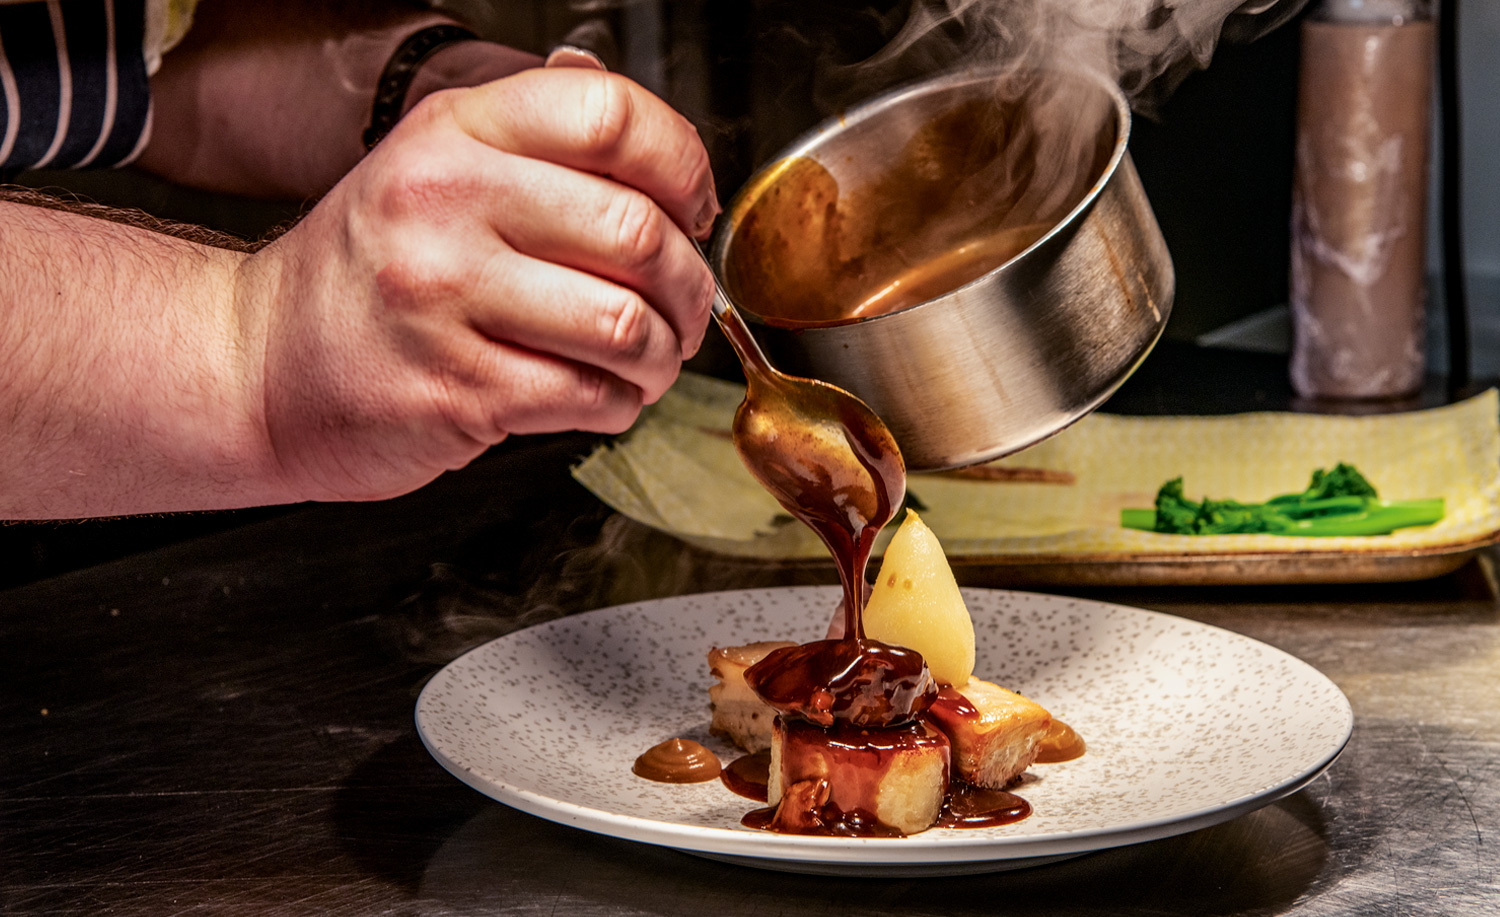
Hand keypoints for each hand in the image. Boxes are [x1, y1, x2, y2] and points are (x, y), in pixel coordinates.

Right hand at [237, 66, 718, 502]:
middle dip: (688, 284)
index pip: (610, 114)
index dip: (682, 163)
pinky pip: (590, 396)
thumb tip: (626, 106)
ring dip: (663, 355)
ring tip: (648, 359)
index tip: (691, 207)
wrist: (258, 364)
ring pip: (626, 326)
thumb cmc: (365, 273)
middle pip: (637, 230)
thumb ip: (530, 137)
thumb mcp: (430, 167)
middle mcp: (445, 204)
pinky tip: (600, 394)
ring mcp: (446, 300)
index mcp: (454, 133)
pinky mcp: (457, 391)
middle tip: (684, 307)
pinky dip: (620, 403)